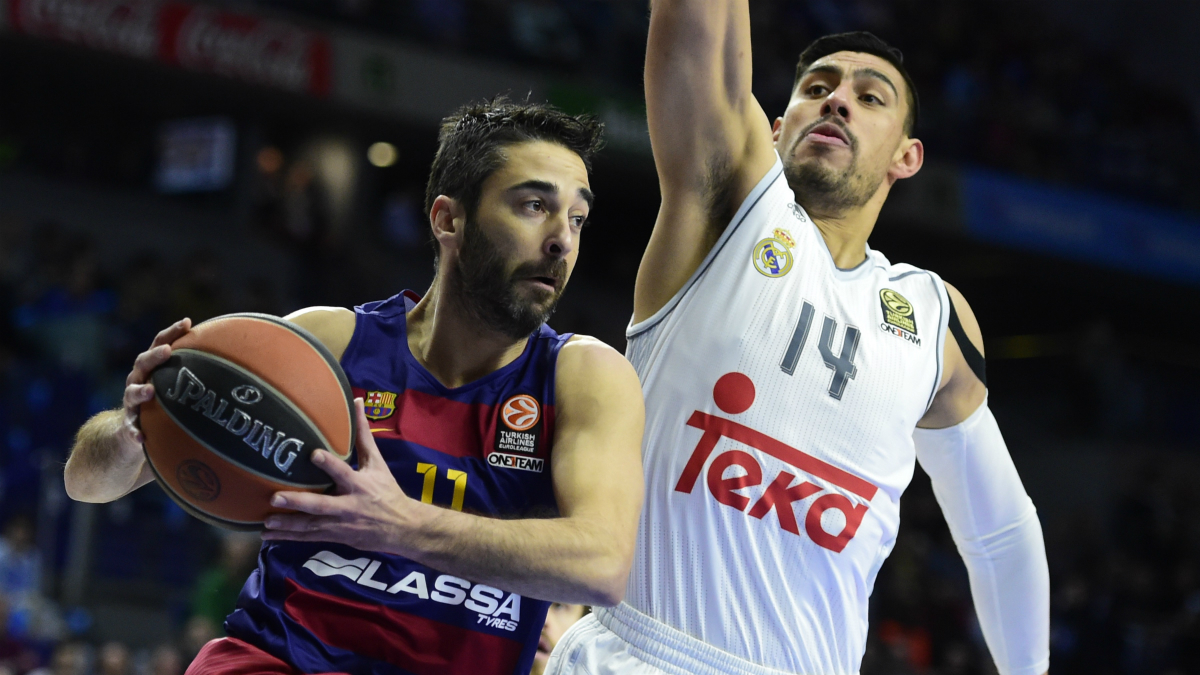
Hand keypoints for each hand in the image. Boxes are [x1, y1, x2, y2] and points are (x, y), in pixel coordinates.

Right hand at [122, 318, 191, 450]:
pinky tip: (141, 437)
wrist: (132, 432)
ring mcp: (132, 403)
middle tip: (167, 351)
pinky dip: (134, 432)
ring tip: (149, 391)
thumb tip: (236, 358)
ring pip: (131, 395)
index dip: (171, 333)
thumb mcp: (176, 386)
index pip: (159, 344)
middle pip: (143, 363)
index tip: (186, 322)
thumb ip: (196, 372)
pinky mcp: (129, 425)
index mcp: (152, 368)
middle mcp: (139, 381)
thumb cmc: (163, 402)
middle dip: (154, 356)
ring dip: (139, 391)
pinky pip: (130, 430)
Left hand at [261, 399, 421, 554]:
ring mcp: (341, 524)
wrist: (402, 527)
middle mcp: (349, 505)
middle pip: (321, 505)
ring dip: (287, 525)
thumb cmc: (387, 491)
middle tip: (274, 498)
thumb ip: (363, 434)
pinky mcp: (336, 536)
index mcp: (359, 484)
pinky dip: (290, 538)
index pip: (343, 472)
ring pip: (311, 526)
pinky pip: (310, 537)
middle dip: (298, 502)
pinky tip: (270, 535)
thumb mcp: (377, 463)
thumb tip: (357, 400)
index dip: (329, 464)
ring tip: (265, 524)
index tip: (313, 454)